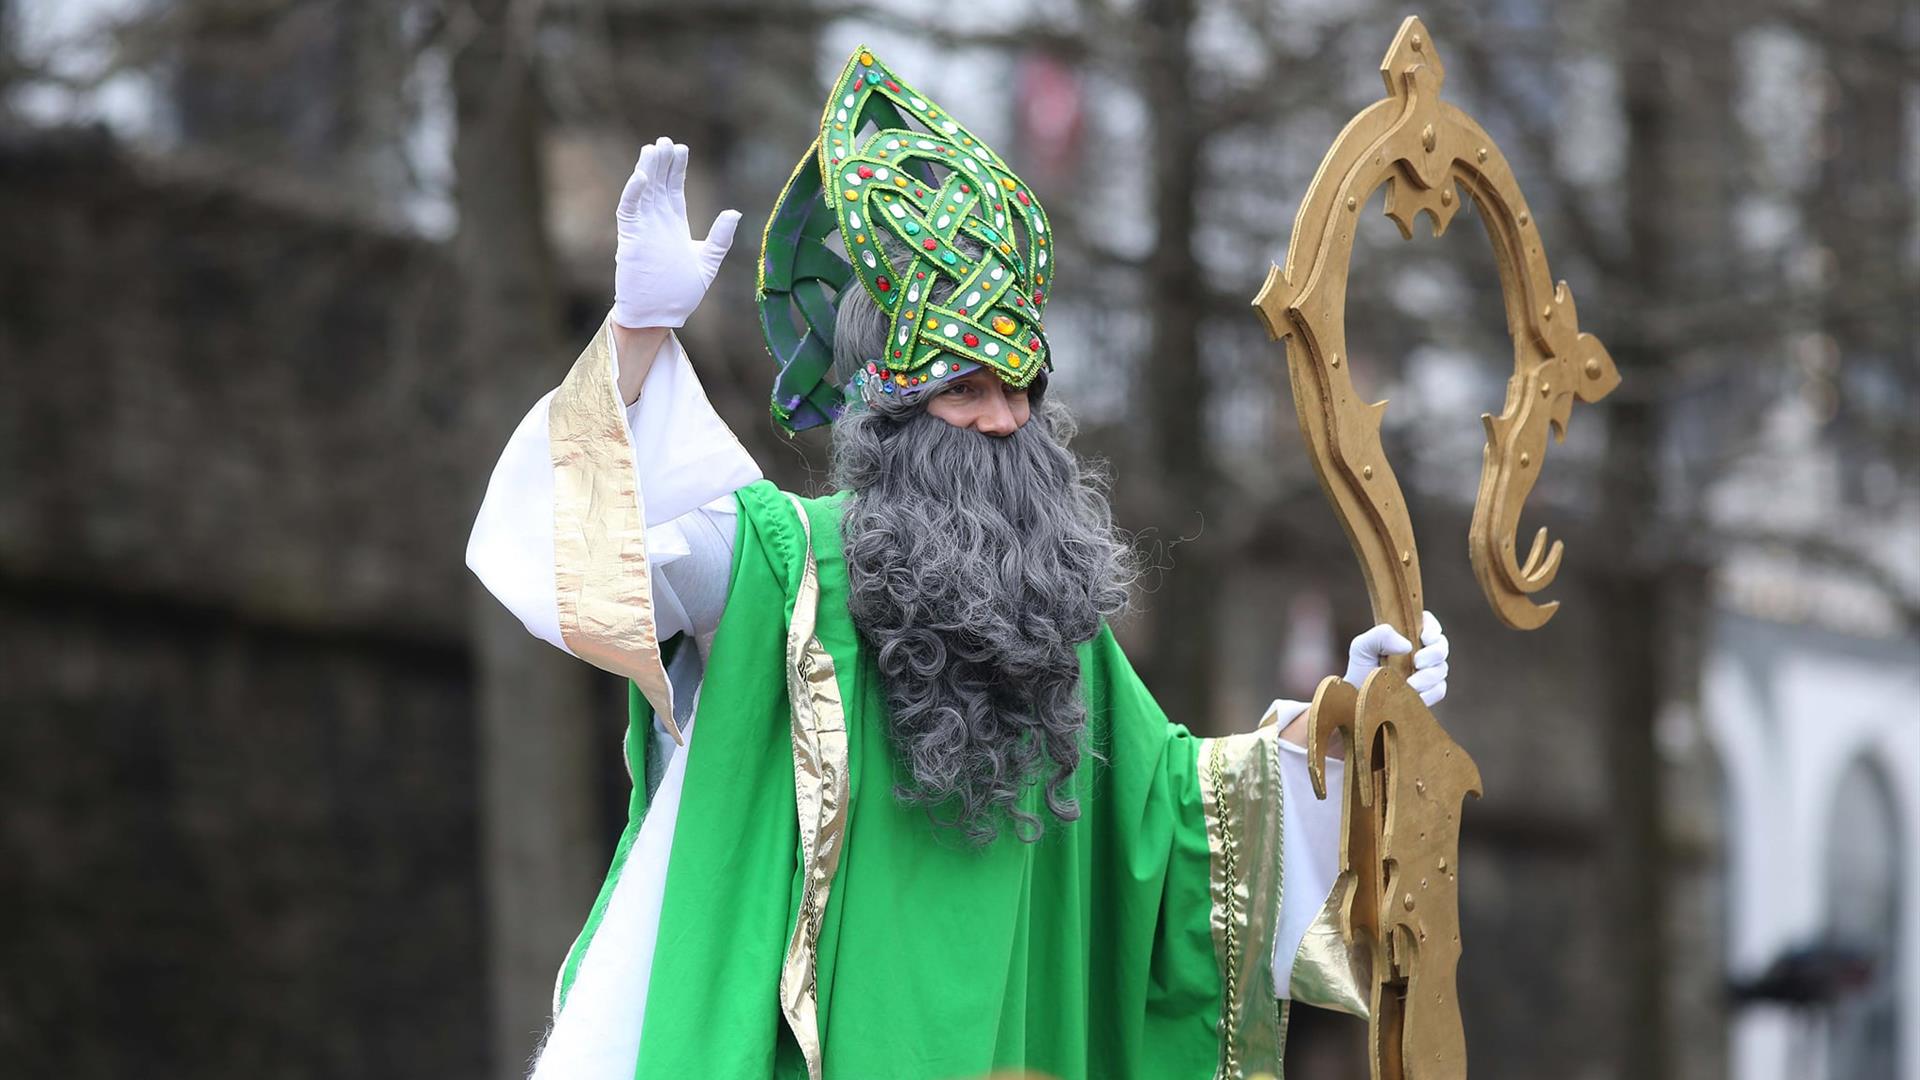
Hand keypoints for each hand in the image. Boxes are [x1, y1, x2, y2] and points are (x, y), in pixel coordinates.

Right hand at [612, 136, 741, 329]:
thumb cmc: (681, 294)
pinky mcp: (631, 238)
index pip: (674, 189)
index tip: (682, 149)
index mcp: (674, 225)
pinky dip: (633, 193)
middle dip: (661, 163)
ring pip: (643, 192)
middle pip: (658, 184)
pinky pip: (629, 211)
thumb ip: (720, 238)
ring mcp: (643, 229)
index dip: (677, 169)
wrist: (660, 316)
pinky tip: (641, 176)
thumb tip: (734, 211)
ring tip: (653, 148)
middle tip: (665, 140)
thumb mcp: (708, 263)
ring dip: (647, 170)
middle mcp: (657, 222)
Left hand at [1343, 610, 1448, 706]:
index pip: (1429, 624)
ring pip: (1442, 669)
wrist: (1358, 698)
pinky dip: (1430, 692)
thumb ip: (1381, 636)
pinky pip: (1439, 690)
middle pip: (1442, 646)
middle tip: (1417, 662)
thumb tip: (1408, 646)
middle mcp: (1421, 652)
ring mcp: (1427, 672)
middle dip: (1434, 653)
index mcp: (1407, 635)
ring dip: (1428, 676)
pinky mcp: (1428, 691)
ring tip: (1409, 683)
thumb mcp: (1362, 647)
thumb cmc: (1361, 668)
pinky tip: (1415, 694)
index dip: (1432, 628)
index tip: (1424, 638)